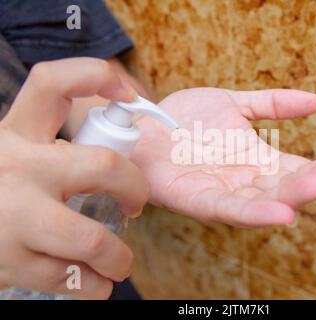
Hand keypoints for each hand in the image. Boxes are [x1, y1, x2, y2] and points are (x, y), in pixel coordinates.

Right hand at [0, 58, 149, 298]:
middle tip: (135, 206)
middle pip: (104, 166)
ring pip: (92, 240)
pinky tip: (93, 285)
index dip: (95, 76)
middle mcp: (16, 167)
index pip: (52, 85)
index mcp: (17, 135)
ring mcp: (12, 216)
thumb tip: (116, 146)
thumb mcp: (15, 158)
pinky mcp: (8, 262)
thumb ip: (55, 152)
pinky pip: (70, 280)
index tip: (130, 93)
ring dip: (117, 258)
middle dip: (135, 189)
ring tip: (118, 264)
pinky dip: (93, 288)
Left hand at [131, 88, 315, 226]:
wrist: (144, 125)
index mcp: (258, 160)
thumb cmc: (186, 118)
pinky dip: (257, 213)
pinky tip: (283, 214)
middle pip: (289, 186)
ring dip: (295, 196)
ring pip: (266, 199)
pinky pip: (231, 209)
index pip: (299, 167)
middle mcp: (246, 181)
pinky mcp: (199, 201)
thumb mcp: (235, 102)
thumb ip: (274, 104)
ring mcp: (225, 193)